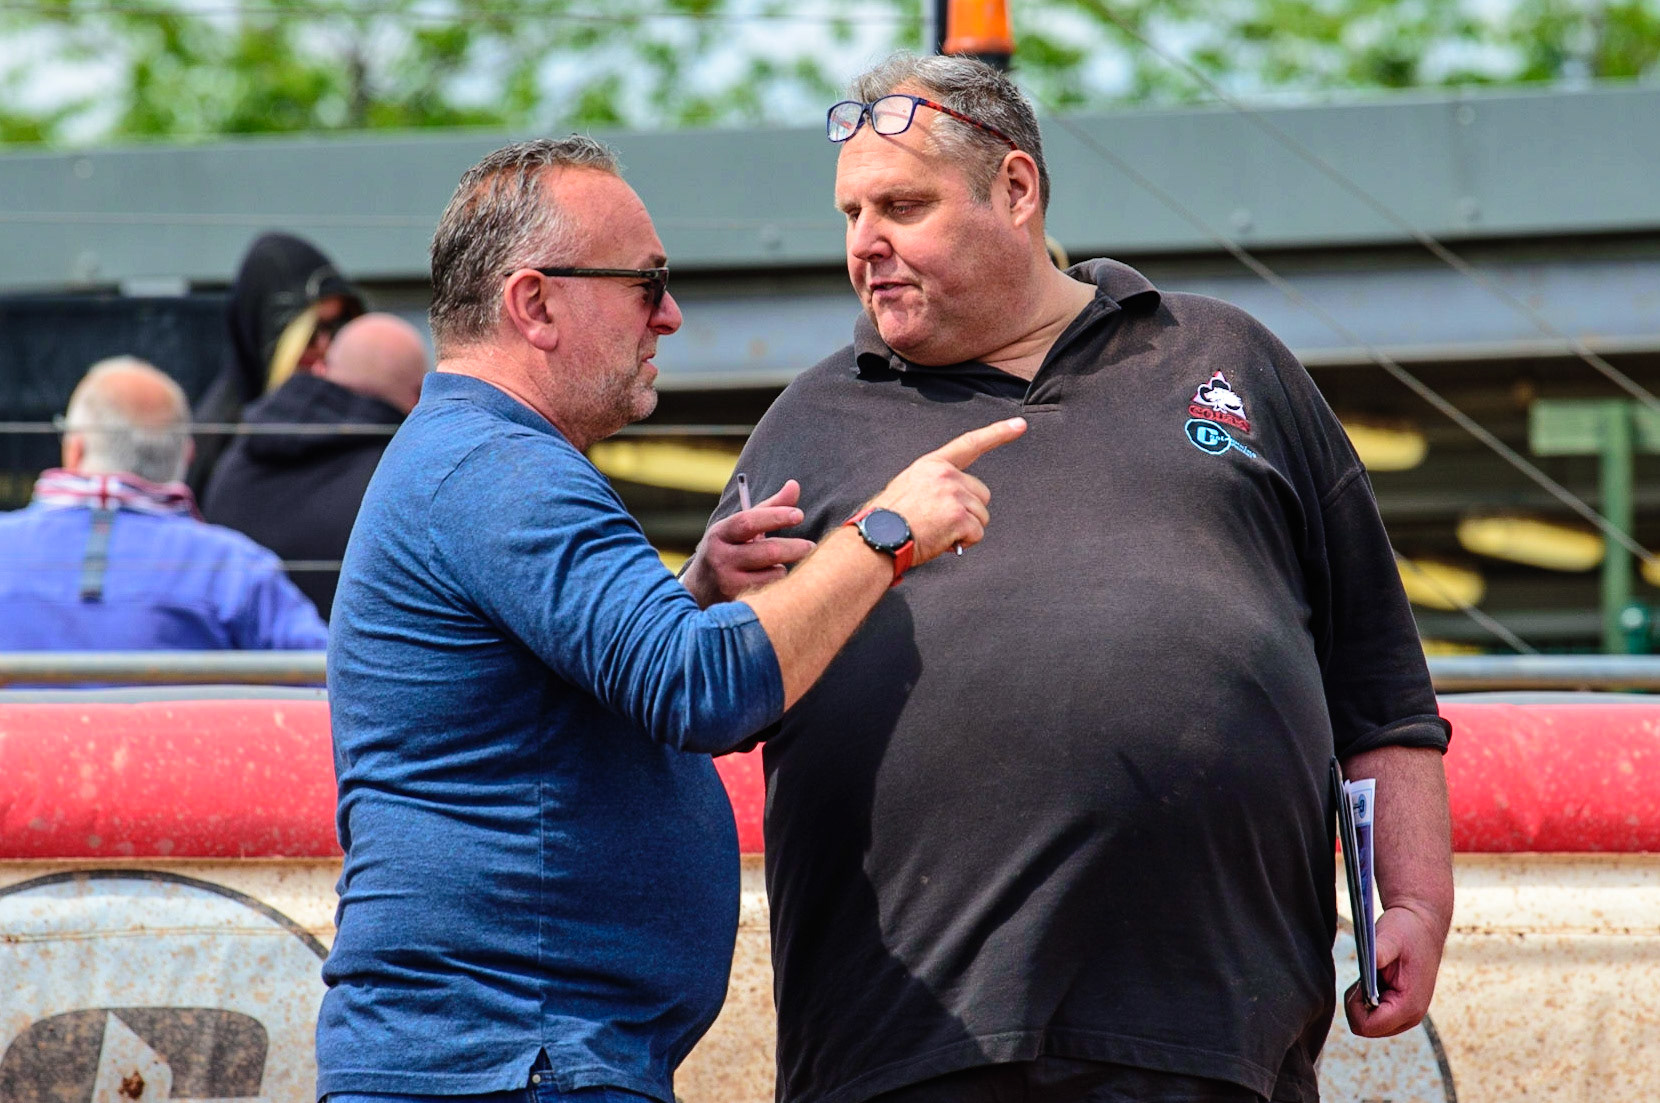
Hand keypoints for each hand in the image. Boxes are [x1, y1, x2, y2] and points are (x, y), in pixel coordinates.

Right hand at [681, 478, 816, 606]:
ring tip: (779, 567)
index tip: (799, 514)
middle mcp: (720, 557)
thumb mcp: (741, 529)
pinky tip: (772, 584)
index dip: (775, 517)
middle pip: (767, 551)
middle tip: (811, 546)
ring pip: (773, 574)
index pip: (748, 522)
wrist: (700, 590)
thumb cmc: (730, 550)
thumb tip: (794, 485)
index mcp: (721, 532)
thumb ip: (769, 509)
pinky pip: (771, 592)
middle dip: (793, 547)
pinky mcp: (737, 602)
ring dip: (783, 569)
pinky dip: (778, 585)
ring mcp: (727, 582)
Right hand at [867, 417, 1026, 563]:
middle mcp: (946, 475)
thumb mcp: (909, 487)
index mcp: (933, 465)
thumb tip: (955, 502)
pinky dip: (964, 542)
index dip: (998, 433)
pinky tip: (942, 541)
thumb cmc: (889, 520)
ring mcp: (954, 494)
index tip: (1019, 425)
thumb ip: (936, 485)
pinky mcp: (959, 516)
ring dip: (965, 529)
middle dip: (969, 511)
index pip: (970, 444)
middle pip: (982, 493)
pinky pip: (977, 533)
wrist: (878, 537)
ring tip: (938, 532)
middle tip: (942, 522)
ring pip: (981, 516)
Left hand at [1343, 902, 1448, 1036]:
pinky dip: (1369, 1000)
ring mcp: (1408, 1016)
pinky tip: (1379, 980)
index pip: (1367, 1026)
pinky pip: (1375, 1016)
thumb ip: (1378, 953)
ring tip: (1375, 977)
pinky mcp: (1404, 1010)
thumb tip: (1367, 966)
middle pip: (1366, 1029)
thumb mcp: (1390, 936)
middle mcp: (1411, 1017)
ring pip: (1369, 1024)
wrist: (1423, 924)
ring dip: (1363, 1002)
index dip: (1354, 1006)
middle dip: (1357, 1004)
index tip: (1359, 982)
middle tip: (1365, 977)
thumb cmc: (1406, 929)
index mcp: (1409, 1006)